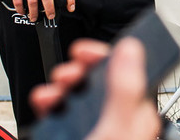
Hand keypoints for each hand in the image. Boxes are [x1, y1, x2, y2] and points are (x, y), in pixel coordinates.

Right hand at [30, 38, 160, 139]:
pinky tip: (43, 100)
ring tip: (53, 90)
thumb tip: (131, 48)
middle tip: (67, 74)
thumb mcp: (119, 126)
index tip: (85, 51)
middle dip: (77, 70)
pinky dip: (48, 102)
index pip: (125, 70)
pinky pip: (59, 110)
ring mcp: (94, 124)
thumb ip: (126, 87)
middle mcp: (116, 117)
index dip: (104, 56)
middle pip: (96, 79)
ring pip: (76, 93)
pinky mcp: (73, 132)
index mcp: (136, 112)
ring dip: (60, 85)